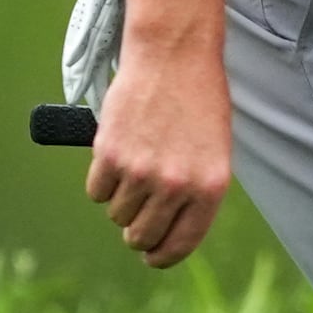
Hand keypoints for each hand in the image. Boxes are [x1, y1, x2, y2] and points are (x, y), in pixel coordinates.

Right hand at [85, 36, 231, 267]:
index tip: (152, 257)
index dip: (162, 256)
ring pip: (117, 214)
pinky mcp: (110, 155)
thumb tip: (168, 230)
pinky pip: (96, 191)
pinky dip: (101, 179)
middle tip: (137, 213)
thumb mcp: (215, 151)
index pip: (181, 244)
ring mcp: (142, 172)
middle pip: (142, 236)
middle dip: (137, 231)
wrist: (174, 54)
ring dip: (120, 199)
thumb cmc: (198, 100)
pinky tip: (116, 155)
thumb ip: (196, 192)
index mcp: (211, 188)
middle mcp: (177, 186)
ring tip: (134, 166)